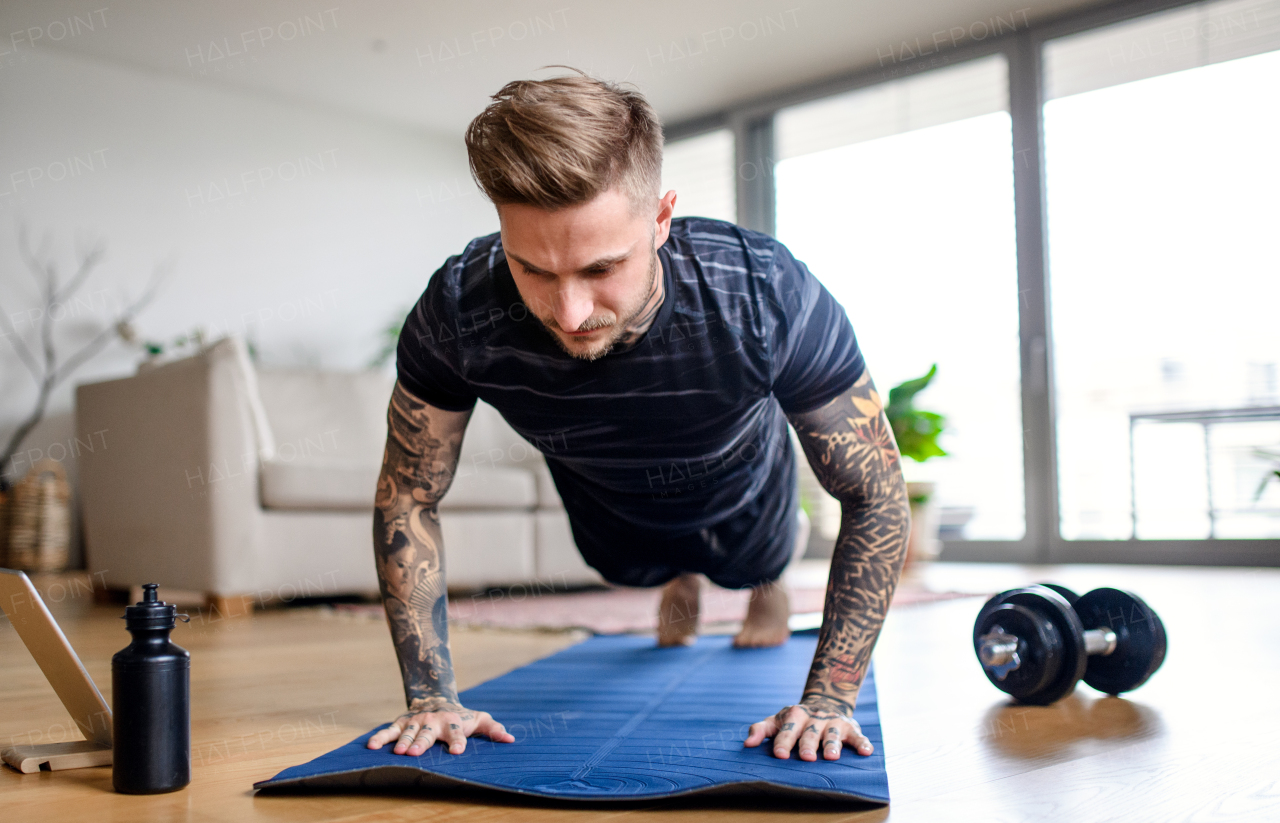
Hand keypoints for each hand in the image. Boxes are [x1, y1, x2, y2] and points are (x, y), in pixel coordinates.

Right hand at [365, 699, 513, 755]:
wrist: (437, 698)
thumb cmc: (462, 716)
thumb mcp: (479, 719)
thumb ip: (494, 729)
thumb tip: (511, 740)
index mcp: (453, 723)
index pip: (456, 733)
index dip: (457, 741)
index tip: (457, 751)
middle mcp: (433, 722)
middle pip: (427, 734)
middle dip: (421, 743)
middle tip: (414, 753)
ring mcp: (416, 721)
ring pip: (408, 732)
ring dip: (401, 742)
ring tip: (396, 753)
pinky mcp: (402, 722)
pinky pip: (389, 730)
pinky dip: (380, 737)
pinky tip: (371, 747)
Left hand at [744, 698, 872, 760]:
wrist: (825, 701)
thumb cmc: (795, 719)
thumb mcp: (776, 720)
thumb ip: (760, 729)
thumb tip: (747, 744)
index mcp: (794, 716)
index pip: (787, 730)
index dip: (783, 742)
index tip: (778, 754)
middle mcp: (814, 718)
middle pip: (810, 733)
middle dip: (808, 744)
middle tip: (806, 758)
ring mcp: (833, 722)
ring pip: (832, 733)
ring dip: (832, 744)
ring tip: (831, 757)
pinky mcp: (850, 728)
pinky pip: (857, 736)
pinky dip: (862, 743)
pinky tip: (866, 752)